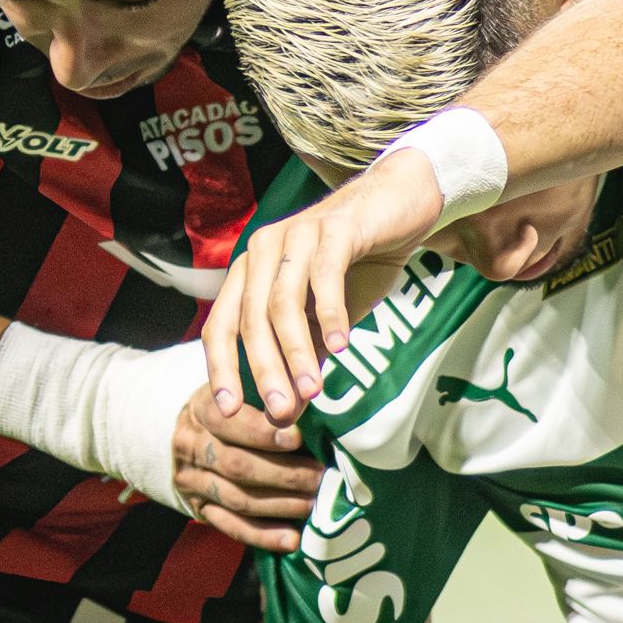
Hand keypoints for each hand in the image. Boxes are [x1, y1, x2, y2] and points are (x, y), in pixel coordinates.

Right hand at [159, 394, 320, 552]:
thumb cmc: (232, 409)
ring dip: (280, 505)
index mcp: (201, 410)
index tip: (297, 438)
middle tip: (319, 476)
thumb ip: (271, 395)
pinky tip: (291, 539)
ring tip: (311, 504)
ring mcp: (192, 482)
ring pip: (237, 498)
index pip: (228, 422)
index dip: (262, 433)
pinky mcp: (199, 509)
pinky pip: (231, 527)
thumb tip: (309, 400)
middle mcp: (190, 446)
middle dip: (283, 473)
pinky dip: (263, 536)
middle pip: (236, 464)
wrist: (191, 438)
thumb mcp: (242, 391)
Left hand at [205, 149, 444, 424]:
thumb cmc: (355, 266)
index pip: (222, 326)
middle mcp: (263, 250)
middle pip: (251, 319)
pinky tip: (341, 348)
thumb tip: (284, 416)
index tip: (230, 410)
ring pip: (284, 301)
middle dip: (264, 369)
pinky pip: (324, 274)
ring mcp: (296, 234)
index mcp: (250, 273)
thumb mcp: (324, 322)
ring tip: (312, 391)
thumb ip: (302, 361)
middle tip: (280, 410)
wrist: (400, 205)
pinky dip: (330, 313)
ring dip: (296, 350)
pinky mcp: (335, 227)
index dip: (222, 368)